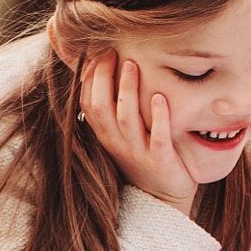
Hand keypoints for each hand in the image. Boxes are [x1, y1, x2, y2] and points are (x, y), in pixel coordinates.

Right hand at [81, 52, 195, 211]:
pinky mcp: (160, 161)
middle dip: (104, 77)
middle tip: (112, 50)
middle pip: (101, 106)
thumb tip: (107, 73)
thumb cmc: (143, 159)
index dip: (89, 76)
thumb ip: (114, 110)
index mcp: (106, 135)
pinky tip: (161, 97)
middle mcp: (117, 143)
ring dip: (128, 90)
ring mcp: (137, 152)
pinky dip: (159, 117)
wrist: (162, 199)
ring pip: (126, 119)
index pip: (88, 102)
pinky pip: (157, 138)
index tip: (96, 50)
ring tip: (132, 65)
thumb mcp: (122, 136)